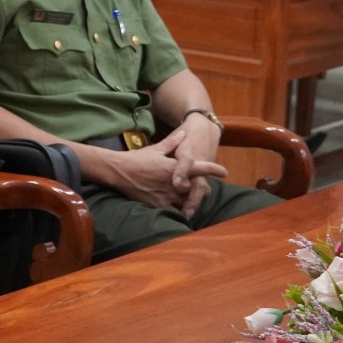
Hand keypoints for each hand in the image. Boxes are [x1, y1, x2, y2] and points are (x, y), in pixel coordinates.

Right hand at [103, 127, 224, 211]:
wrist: (118, 171)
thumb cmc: (136, 159)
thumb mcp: (155, 149)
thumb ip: (172, 142)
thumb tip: (184, 133)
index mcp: (175, 167)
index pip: (200, 168)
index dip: (214, 169)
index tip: (224, 171)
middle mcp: (174, 182)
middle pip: (196, 189)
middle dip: (201, 190)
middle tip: (203, 191)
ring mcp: (167, 195)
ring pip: (186, 202)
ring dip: (190, 201)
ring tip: (191, 202)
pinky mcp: (158, 205)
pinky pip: (173, 210)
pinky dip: (177, 210)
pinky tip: (177, 210)